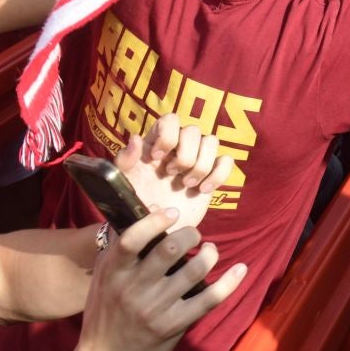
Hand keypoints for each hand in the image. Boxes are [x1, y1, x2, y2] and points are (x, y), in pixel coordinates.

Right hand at [75, 209, 245, 350]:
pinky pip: (209, 299)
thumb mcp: (104, 275)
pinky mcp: (175, 324)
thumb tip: (153, 208)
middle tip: (194, 236)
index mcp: (114, 272)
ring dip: (209, 255)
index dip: (155, 221)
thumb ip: (122, 243)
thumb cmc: (106, 309)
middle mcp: (134, 289)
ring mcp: (156, 309)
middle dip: (190, 235)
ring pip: (194, 271)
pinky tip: (240, 269)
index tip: (173, 213)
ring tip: (209, 251)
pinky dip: (230, 282)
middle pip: (170, 250)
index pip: (132, 240)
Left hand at [114, 112, 234, 231]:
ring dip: (201, 165)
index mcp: (156, 143)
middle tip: (173, 175)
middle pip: (194, 130)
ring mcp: (197, 160)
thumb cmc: (134, 204)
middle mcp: (178, 147)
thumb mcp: (123, 183)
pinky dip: (218, 174)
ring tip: (188, 184)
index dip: (168, 135)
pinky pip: (226, 161)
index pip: (170, 119)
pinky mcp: (212, 175)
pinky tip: (203, 190)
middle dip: (186, 155)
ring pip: (212, 141)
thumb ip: (125, 160)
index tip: (158, 157)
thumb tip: (136, 138)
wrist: (153, 231)